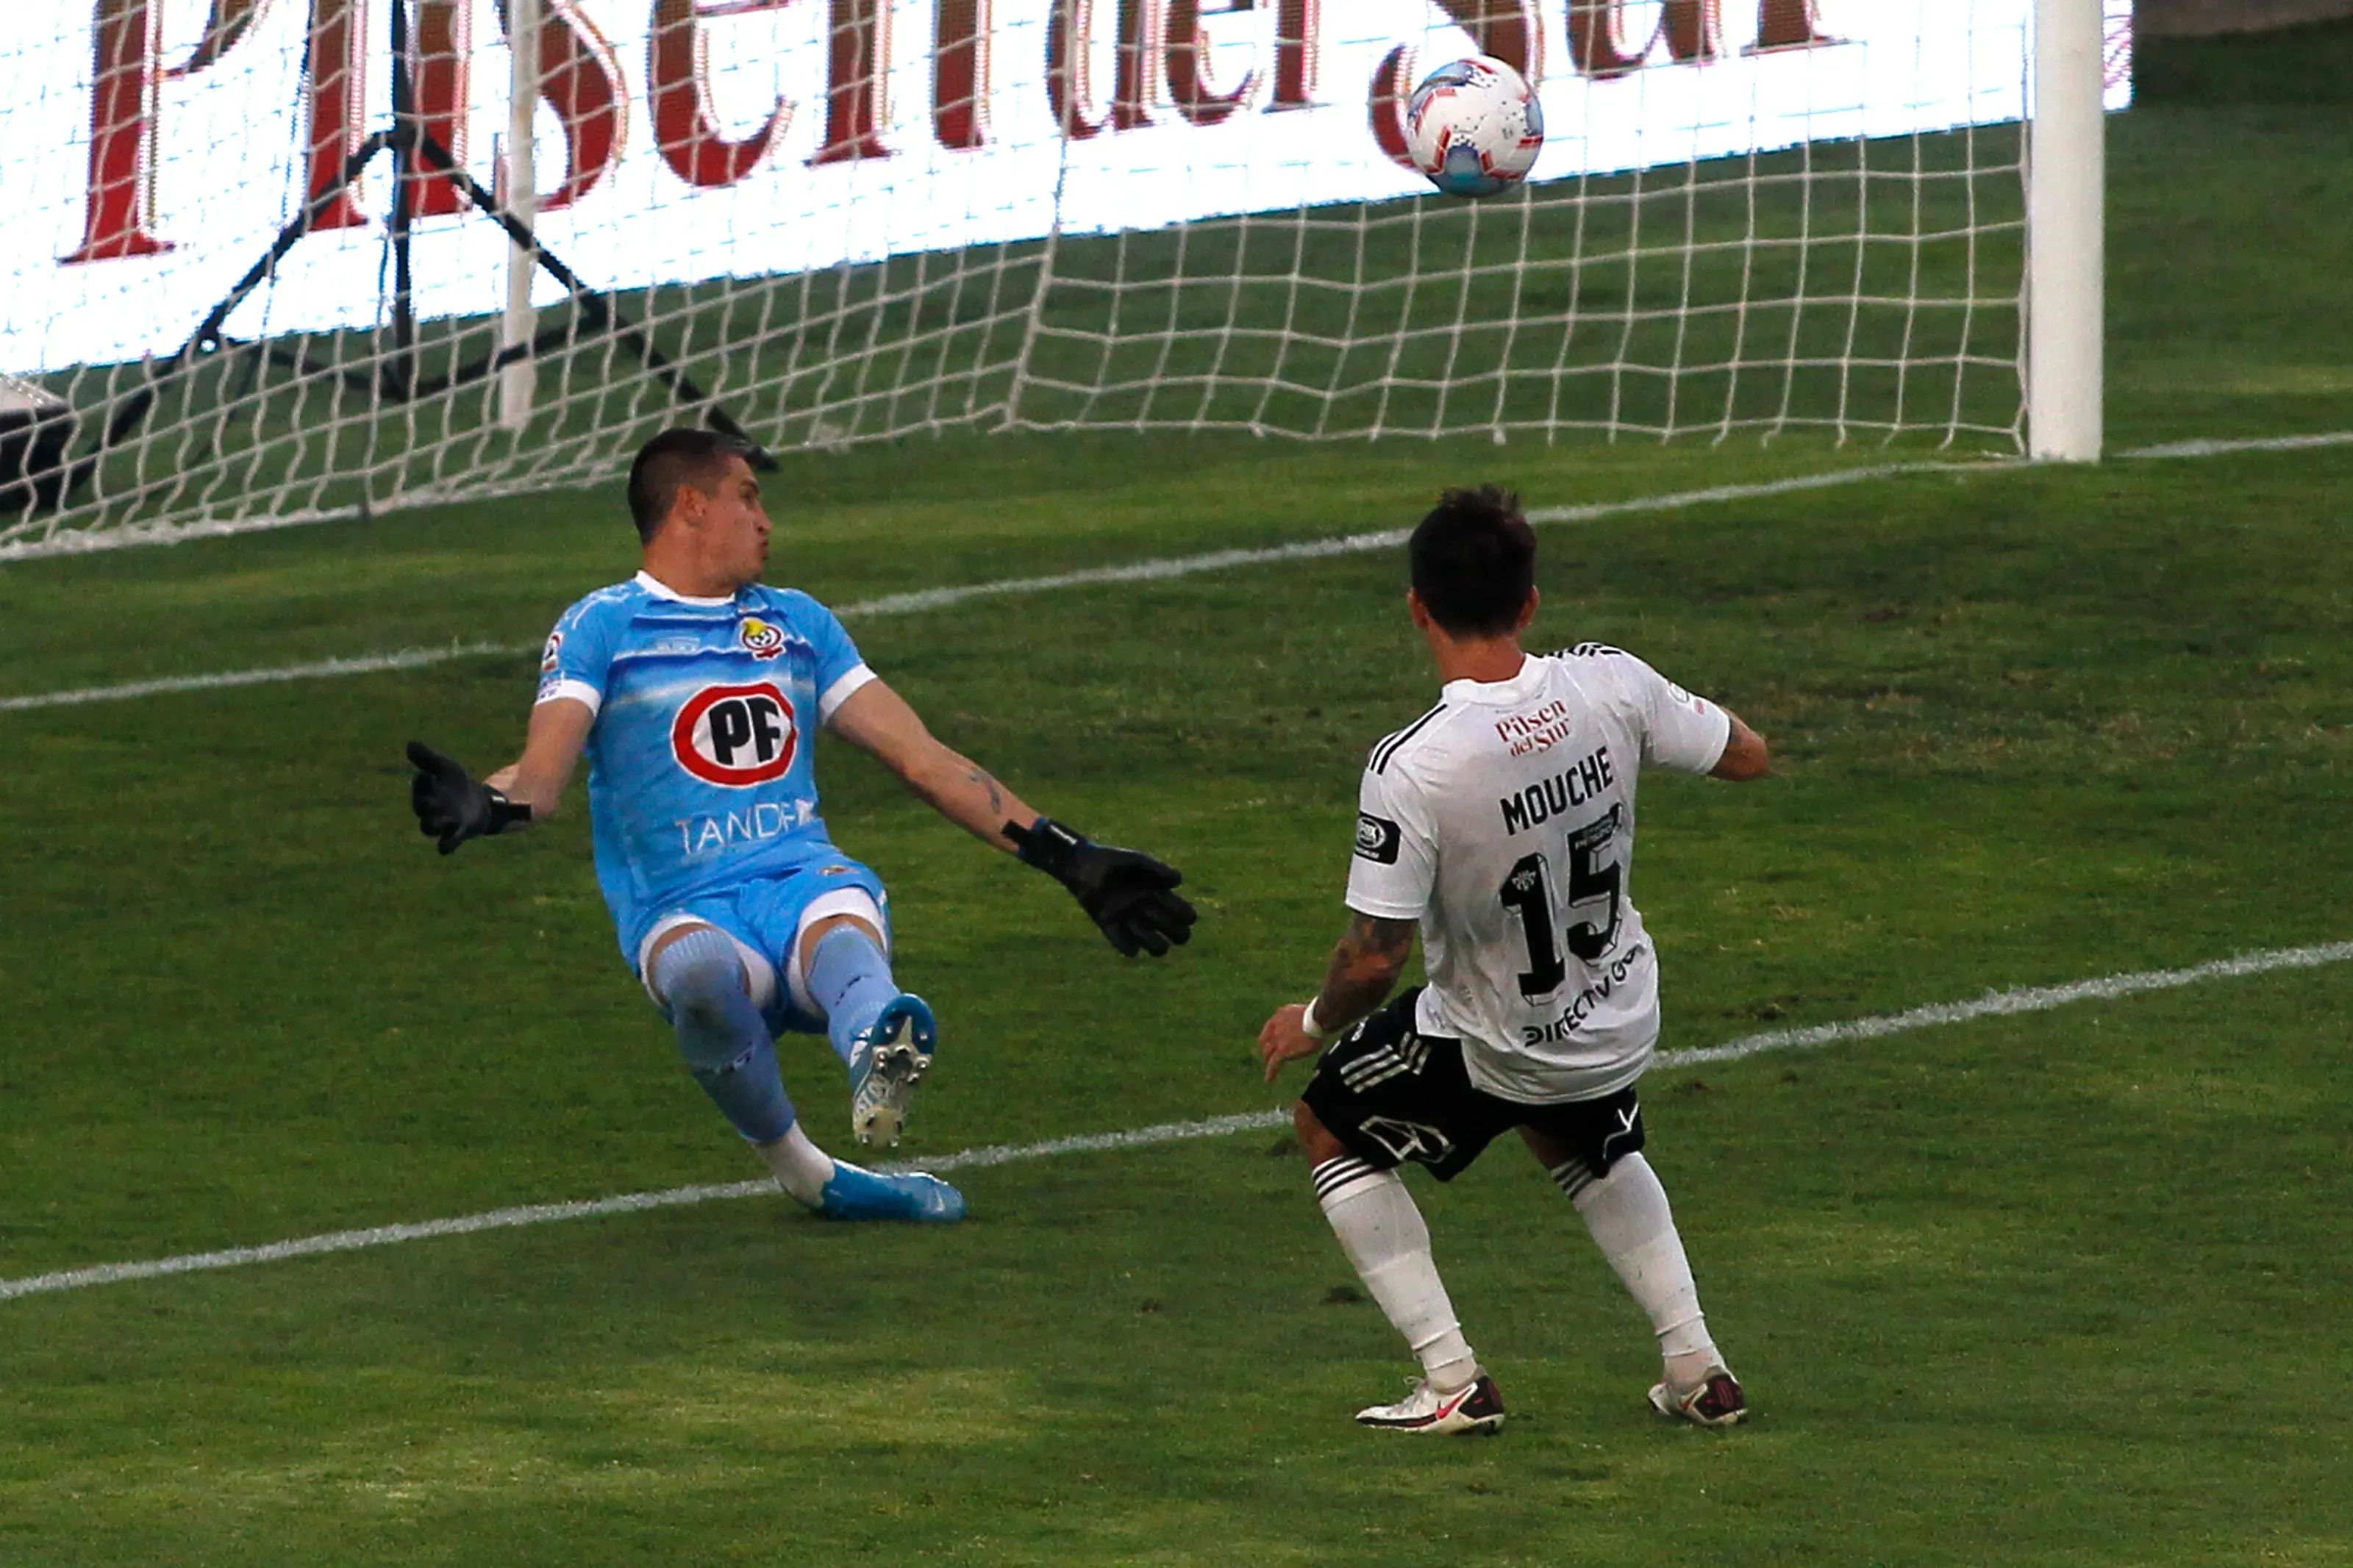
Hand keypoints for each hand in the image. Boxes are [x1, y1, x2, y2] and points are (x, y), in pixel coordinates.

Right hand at [407, 740, 527, 854]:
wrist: (479, 802)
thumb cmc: (457, 784)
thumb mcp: (446, 768)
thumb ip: (428, 758)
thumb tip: (410, 744)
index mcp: (427, 790)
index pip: (419, 785)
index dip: (422, 782)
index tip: (429, 775)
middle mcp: (430, 808)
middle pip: (420, 808)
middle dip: (426, 804)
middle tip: (438, 799)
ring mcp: (442, 823)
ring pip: (428, 828)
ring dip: (436, 823)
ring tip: (450, 816)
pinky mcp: (455, 835)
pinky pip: (445, 846)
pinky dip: (447, 844)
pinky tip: (453, 836)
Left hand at [1009, 817, 1197, 957]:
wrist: (1083, 867)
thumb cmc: (1112, 861)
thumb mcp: (1137, 861)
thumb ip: (1157, 868)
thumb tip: (1179, 881)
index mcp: (1159, 894)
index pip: (1186, 916)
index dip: (1187, 916)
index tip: (1177, 908)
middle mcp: (1149, 911)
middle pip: (1179, 936)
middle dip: (1178, 933)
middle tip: (1161, 918)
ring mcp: (1132, 922)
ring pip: (1158, 948)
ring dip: (1155, 942)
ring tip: (1139, 924)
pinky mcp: (1113, 929)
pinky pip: (1129, 950)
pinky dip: (1129, 945)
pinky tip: (1120, 925)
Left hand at [1258, 1004, 1322, 1082]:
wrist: (1318, 1019)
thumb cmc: (1319, 1015)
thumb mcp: (1306, 1013)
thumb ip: (1300, 1020)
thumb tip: (1308, 1026)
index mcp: (1281, 1014)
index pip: (1269, 1027)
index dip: (1269, 1037)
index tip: (1270, 1042)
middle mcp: (1275, 1026)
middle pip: (1265, 1041)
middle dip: (1266, 1049)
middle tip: (1269, 1056)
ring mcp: (1277, 1038)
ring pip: (1268, 1053)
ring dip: (1268, 1061)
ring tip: (1270, 1070)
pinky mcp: (1282, 1051)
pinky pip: (1273, 1063)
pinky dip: (1271, 1072)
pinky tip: (1269, 1079)